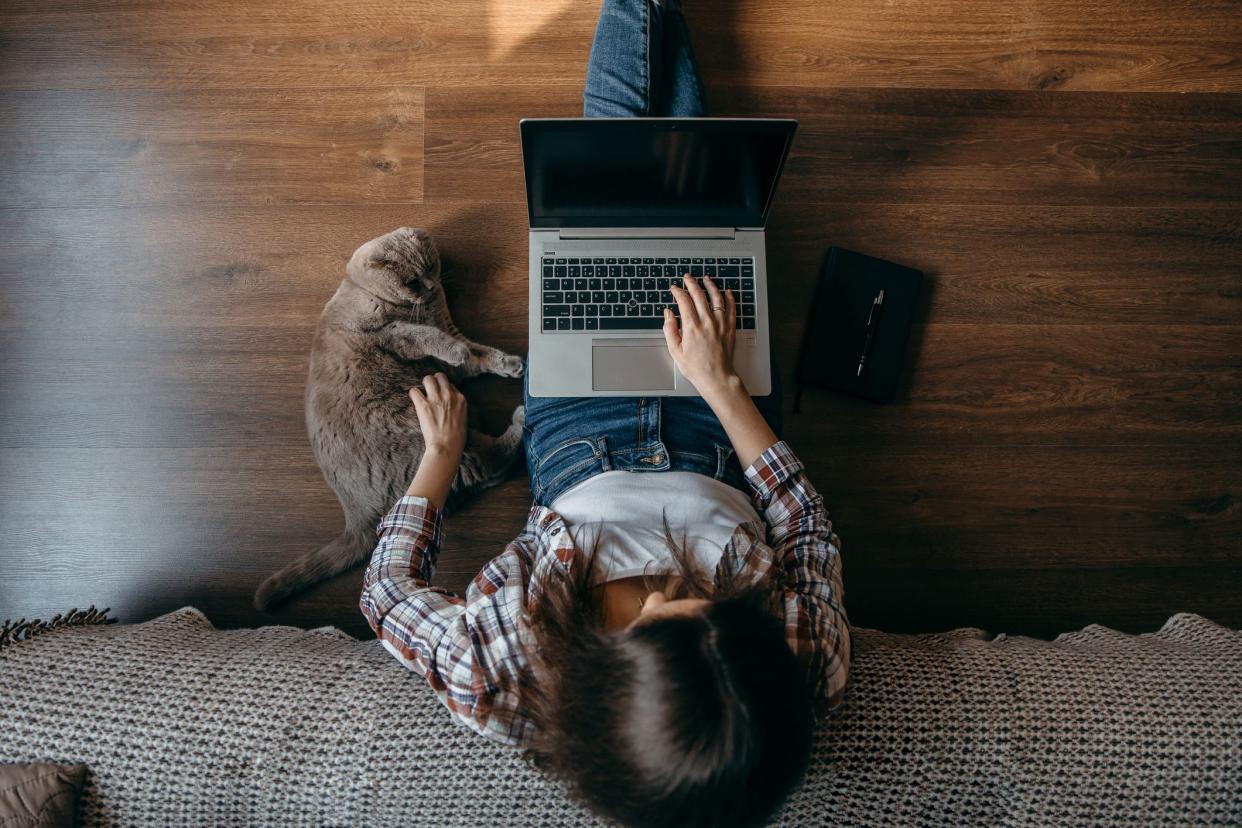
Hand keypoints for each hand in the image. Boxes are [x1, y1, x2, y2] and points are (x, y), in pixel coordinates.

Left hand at [408, 373, 466, 457]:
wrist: (446, 447)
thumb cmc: (457, 438)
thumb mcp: (464, 419)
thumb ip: (458, 409)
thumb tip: (451, 407)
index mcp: (460, 399)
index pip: (451, 385)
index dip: (444, 389)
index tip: (441, 395)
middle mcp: (449, 395)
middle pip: (440, 377)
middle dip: (434, 381)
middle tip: (430, 388)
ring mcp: (436, 399)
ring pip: (428, 379)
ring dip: (424, 384)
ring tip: (422, 392)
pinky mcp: (423, 405)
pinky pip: (414, 391)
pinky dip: (413, 394)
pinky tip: (415, 399)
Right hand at [662, 275, 737, 392]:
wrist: (716, 377)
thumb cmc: (696, 367)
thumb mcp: (675, 351)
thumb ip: (670, 329)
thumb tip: (668, 314)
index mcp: (691, 327)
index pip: (684, 301)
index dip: (678, 291)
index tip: (674, 288)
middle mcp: (707, 322)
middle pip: (699, 295)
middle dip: (692, 283)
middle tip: (687, 278)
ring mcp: (720, 324)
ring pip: (716, 298)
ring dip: (710, 286)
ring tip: (706, 279)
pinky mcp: (730, 328)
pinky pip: (731, 308)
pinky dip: (729, 298)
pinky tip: (727, 292)